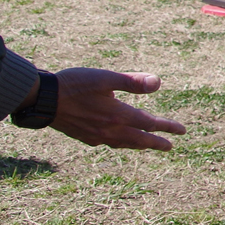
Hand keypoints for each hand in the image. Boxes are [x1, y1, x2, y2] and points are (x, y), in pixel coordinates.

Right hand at [43, 69, 186, 150]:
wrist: (42, 100)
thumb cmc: (74, 84)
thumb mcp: (105, 78)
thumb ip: (132, 82)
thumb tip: (158, 83)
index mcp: (118, 116)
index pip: (149, 124)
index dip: (167, 127)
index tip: (182, 131)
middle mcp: (109, 130)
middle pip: (139, 140)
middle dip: (156, 143)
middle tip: (170, 146)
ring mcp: (96, 136)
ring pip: (124, 144)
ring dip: (139, 145)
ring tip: (148, 145)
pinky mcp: (84, 137)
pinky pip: (109, 144)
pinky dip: (120, 144)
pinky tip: (118, 141)